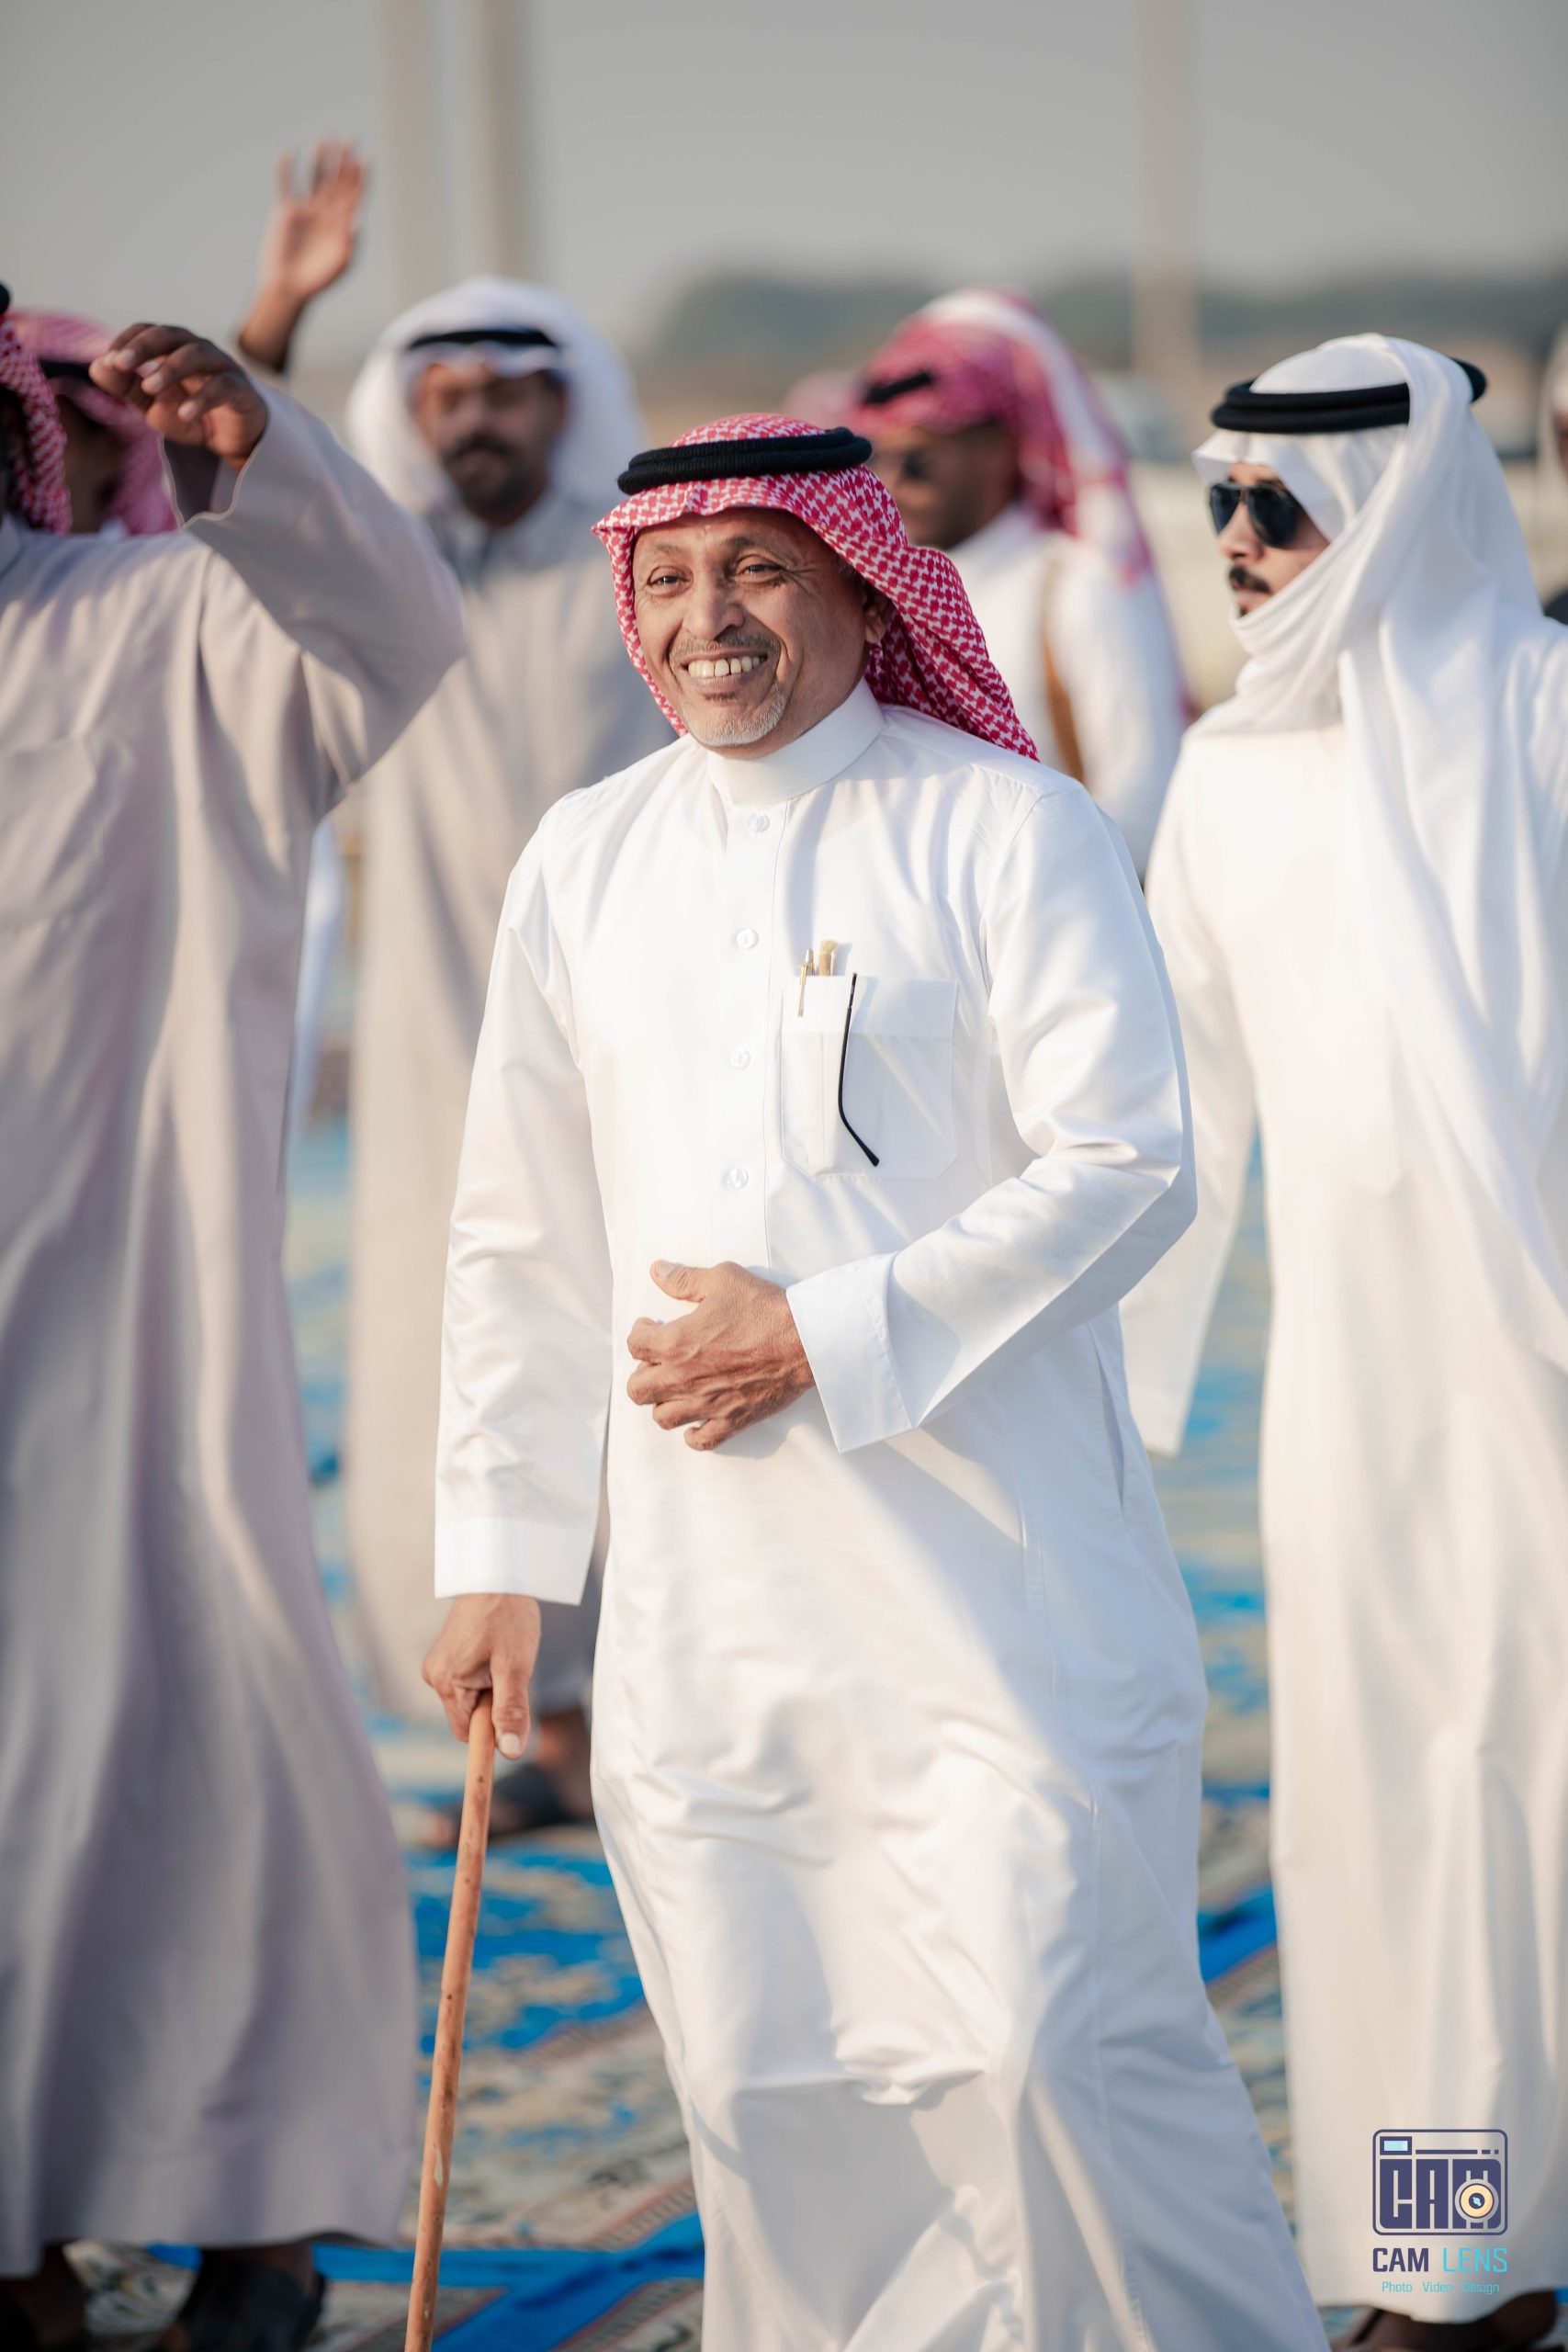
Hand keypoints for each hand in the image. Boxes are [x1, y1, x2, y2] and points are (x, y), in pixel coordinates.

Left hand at [90, 325, 266, 466]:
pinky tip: (184, 414)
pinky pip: (223, 387)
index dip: (127, 341)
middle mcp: (198, 349)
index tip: (109, 361)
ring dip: (170, 368)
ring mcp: (222, 367)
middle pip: (170, 335)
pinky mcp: (242, 390)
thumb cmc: (191, 416)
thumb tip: (97, 366)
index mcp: (174, 348)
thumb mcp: (152, 406)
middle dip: (143, 346)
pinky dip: (203, 399)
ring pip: (196, 354)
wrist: (232, 442)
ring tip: (150, 388)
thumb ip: (126, 388)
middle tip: (120, 363)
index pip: (147, 331)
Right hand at [259, 140, 365, 308]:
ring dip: (319, 161)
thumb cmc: (319, 279)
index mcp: (342, 224)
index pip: (354, 195)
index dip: (360, 178)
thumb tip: (358, 219)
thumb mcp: (340, 262)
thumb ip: (350, 241)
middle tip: (348, 140)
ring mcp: (307, 211)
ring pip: (314, 179)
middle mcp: (326, 213)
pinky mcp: (286, 212)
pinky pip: (286, 187)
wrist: (291, 288)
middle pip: (336, 182)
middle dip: (342, 162)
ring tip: (323, 140)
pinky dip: (286, 172)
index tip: (365, 160)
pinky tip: (288, 154)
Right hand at [423, 1594, 541, 1759]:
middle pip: (468, 1716)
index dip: (491, 1731)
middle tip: (510, 1672)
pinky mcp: (445, 1656)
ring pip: (469, 1698)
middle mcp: (434, 1676)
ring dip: (490, 1688)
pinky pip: (466, 1682)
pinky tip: (495, 1651)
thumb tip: (511, 1752)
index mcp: (446, 1681)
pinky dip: (484, 1676)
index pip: (467, 1733)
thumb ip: (511, 1710)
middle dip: (493, 1704)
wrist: (497, 1574)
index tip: (513, 1716)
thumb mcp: (515, 1666)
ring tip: (503, 1656)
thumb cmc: (507, 1616)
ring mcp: (438, 1665)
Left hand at [627, 1260, 813, 1450]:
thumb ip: (684, 1279)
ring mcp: (706, 1404)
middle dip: (642, 1372)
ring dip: (662, 1403)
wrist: (805, 1341)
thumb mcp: (722, 1280)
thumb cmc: (765, 1309)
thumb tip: (657, 1271)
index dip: (640, 1333)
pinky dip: (693, 1434)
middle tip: (657, 1360)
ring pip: (663, 1418)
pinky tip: (696, 1421)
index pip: (635, 1345)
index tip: (650, 1327)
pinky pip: (701, 1440)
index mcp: (676, 1343)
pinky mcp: (731, 1420)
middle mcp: (683, 1378)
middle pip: (637, 1389)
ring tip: (674, 1388)